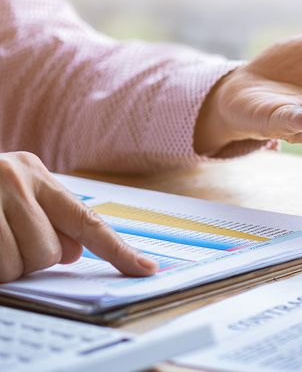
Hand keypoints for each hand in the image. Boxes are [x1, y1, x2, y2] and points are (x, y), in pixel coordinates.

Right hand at [0, 152, 157, 281]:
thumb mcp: (13, 195)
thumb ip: (50, 219)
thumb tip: (75, 252)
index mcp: (36, 175)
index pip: (88, 220)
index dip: (118, 250)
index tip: (147, 268)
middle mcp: (19, 181)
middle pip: (52, 252)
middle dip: (33, 259)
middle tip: (10, 241)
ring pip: (23, 265)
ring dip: (9, 267)